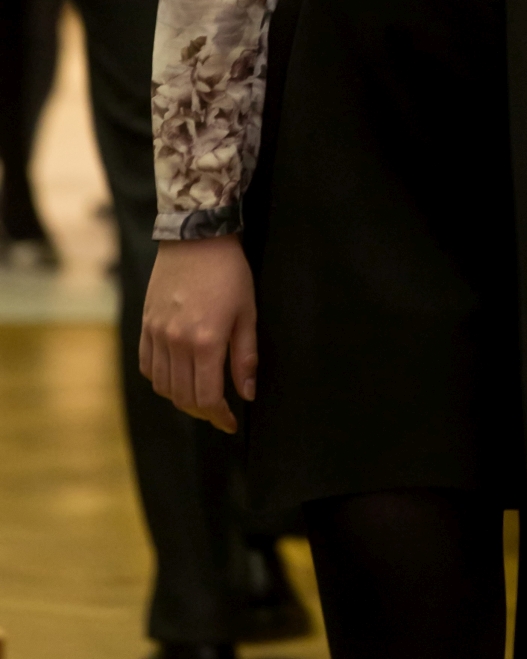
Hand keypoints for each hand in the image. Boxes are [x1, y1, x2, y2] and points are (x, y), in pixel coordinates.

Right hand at [139, 235, 257, 434]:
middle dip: (202, 412)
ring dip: (180, 398)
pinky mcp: (145, 324)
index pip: (206, 397)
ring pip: (162, 385)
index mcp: (205, 341)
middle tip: (218, 412)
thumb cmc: (229, 272)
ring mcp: (156, 334)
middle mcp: (175, 342)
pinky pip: (146, 365)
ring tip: (199, 395)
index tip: (230, 422)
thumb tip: (247, 393)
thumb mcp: (248, 312)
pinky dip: (160, 379)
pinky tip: (175, 376)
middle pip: (183, 397)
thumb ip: (245, 356)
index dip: (219, 417)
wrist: (196, 236)